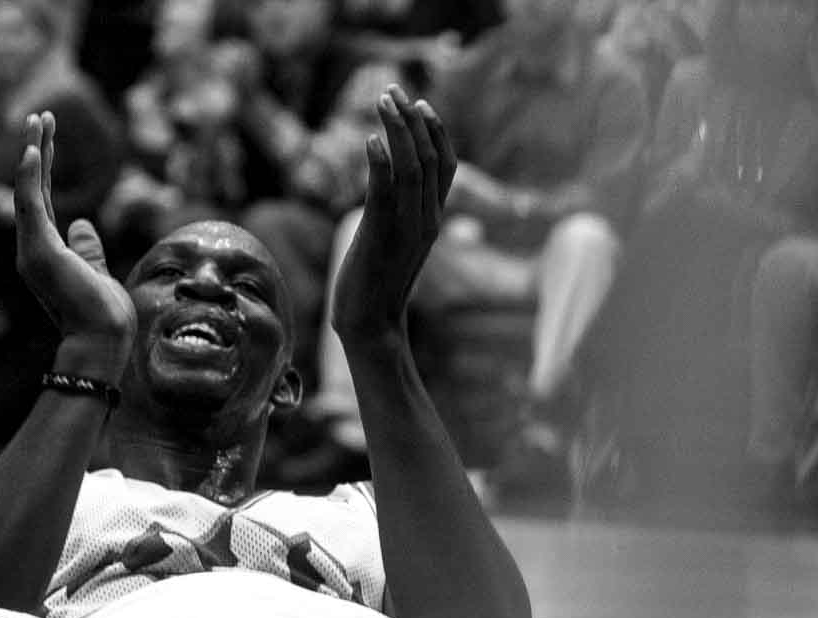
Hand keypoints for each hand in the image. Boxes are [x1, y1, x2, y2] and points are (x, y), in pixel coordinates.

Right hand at [12, 112, 134, 375]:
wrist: (100, 342)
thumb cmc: (101, 316)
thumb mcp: (96, 273)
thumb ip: (86, 249)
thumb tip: (82, 225)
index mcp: (45, 251)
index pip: (44, 199)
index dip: (45, 166)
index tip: (47, 136)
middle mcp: (33, 248)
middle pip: (35, 188)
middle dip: (38, 148)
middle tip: (40, 115)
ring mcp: (33, 250)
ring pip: (30, 190)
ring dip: (34, 152)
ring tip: (38, 119)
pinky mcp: (39, 252)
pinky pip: (31, 206)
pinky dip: (31, 177)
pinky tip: (34, 150)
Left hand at [332, 86, 455, 343]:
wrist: (371, 327)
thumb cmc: (376, 287)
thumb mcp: (394, 244)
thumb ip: (397, 215)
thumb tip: (386, 188)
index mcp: (433, 221)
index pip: (447, 167)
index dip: (436, 132)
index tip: (420, 104)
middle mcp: (426, 221)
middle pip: (432, 158)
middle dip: (413, 120)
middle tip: (394, 90)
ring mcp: (406, 229)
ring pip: (412, 168)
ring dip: (397, 130)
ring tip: (382, 101)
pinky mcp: (381, 237)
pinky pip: (385, 193)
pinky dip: (380, 163)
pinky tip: (370, 141)